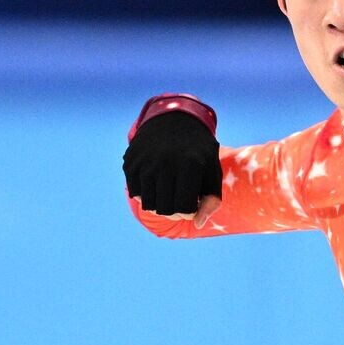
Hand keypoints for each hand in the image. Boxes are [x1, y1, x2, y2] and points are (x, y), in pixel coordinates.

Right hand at [123, 111, 222, 228]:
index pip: (185, 209)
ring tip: (171, 192)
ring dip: (161, 204)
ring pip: (148, 204)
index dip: (190, 212)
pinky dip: (147, 194)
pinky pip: (136, 194)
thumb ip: (212, 198)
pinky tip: (157, 182)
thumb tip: (197, 224)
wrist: (173, 120)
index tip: (194, 202)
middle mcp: (164, 164)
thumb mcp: (212, 170)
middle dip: (175, 213)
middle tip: (181, 202)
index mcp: (190, 165)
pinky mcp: (130, 163)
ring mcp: (144, 163)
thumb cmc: (198, 151)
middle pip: (165, 210)